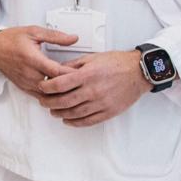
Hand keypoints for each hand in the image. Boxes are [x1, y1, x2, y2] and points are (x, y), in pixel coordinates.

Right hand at [0, 26, 78, 92]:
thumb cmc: (11, 39)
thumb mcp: (34, 32)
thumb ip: (56, 36)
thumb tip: (73, 38)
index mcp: (32, 58)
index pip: (57, 72)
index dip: (71, 74)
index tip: (81, 72)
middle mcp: (28, 73)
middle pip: (54, 86)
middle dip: (69, 84)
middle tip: (82, 81)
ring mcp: (26, 82)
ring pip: (49, 94)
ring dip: (61, 92)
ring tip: (72, 87)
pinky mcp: (24, 88)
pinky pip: (41, 97)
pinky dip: (51, 95)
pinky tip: (59, 91)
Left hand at [35, 50, 150, 126]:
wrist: (139, 72)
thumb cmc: (118, 63)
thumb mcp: (92, 58)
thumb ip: (73, 65)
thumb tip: (57, 71)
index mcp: (87, 75)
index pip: (59, 85)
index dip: (46, 87)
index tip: (41, 88)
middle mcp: (92, 91)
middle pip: (63, 101)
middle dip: (49, 102)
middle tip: (43, 101)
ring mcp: (101, 103)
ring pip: (74, 113)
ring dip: (60, 113)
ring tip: (54, 111)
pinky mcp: (108, 112)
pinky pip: (88, 121)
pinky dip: (75, 122)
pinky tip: (68, 120)